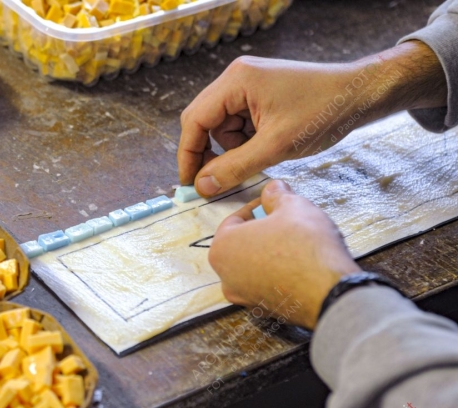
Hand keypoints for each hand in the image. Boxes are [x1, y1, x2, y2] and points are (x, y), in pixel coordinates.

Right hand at [178, 41, 446, 196]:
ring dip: (231, 149)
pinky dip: (246, 143)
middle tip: (214, 182)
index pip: (195, 120)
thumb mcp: (276, 146)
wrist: (361, 94)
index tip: (191, 184)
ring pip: (222, 127)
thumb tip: (203, 186)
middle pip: (204, 122)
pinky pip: (239, 124)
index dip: (188, 155)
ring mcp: (248, 86)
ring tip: (258, 158)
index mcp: (236, 81)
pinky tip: (266, 149)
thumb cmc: (323, 111)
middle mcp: (237, 78)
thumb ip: (235, 167)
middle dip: (209, 153)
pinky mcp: (260, 96)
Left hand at [208, 180, 360, 328]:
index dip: (256, 208)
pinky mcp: (264, 310)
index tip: (274, 203)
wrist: (329, 292)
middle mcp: (225, 276)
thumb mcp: (292, 206)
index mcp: (221, 248)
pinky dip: (279, 274)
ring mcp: (243, 297)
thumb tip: (273, 188)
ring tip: (296, 243)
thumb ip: (277, 195)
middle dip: (262, 231)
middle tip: (286, 222)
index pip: (234, 220)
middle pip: (242, 244)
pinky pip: (267, 284)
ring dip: (270, 253)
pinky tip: (299, 266)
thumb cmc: (304, 245)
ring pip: (254, 266)